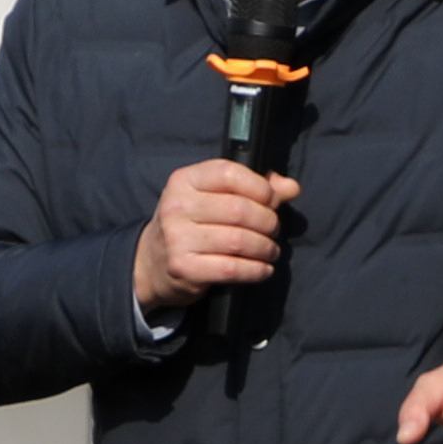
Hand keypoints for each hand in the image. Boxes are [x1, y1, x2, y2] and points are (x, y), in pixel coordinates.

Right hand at [132, 162, 292, 320]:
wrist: (151, 263)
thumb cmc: (191, 224)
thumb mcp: (212, 198)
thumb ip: (253, 188)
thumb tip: (291, 187)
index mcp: (184, 180)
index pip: (229, 173)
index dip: (259, 187)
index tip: (272, 201)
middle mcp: (177, 206)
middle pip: (239, 210)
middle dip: (268, 222)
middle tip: (273, 230)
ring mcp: (177, 238)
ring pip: (239, 240)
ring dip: (265, 247)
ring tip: (271, 250)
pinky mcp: (184, 268)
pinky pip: (233, 268)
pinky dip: (256, 270)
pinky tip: (263, 269)